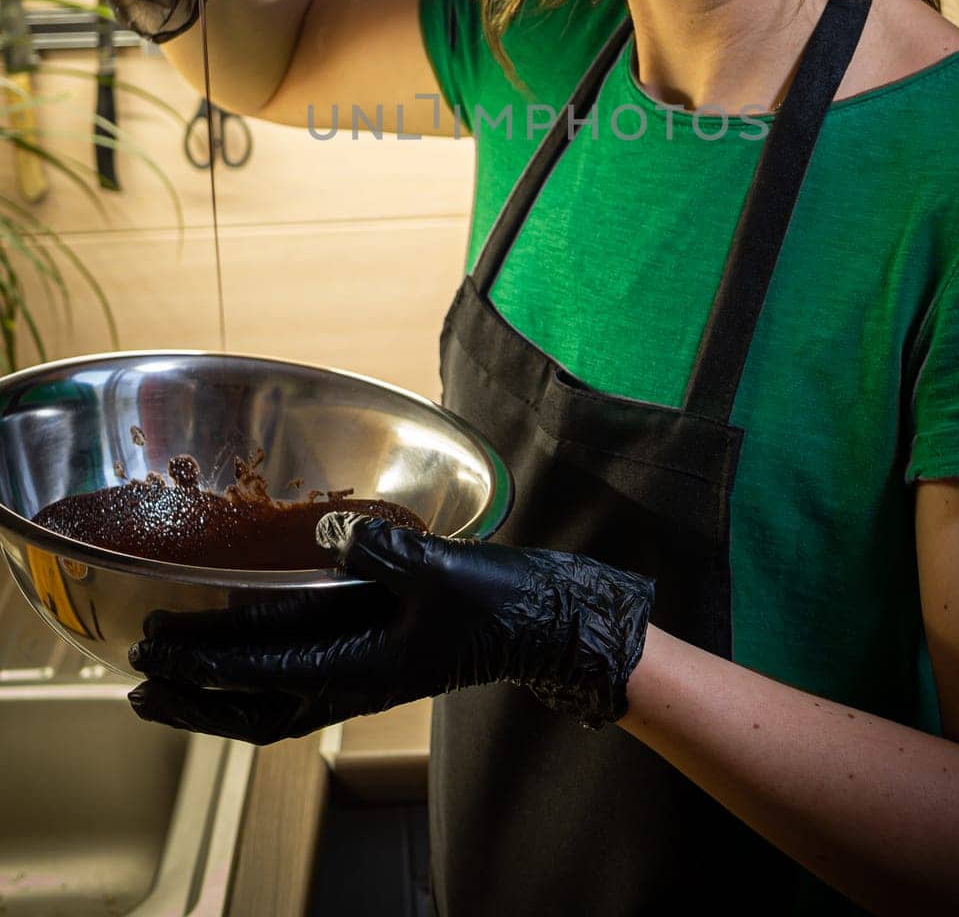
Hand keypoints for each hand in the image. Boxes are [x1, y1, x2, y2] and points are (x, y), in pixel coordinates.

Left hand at [126, 514, 654, 745]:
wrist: (541, 622)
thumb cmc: (498, 600)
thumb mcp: (444, 568)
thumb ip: (386, 550)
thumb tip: (331, 528)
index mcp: (365, 668)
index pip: (266, 671)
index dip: (207, 661)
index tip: (158, 647)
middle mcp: (353, 685)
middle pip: (253, 711)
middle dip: (193, 699)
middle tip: (137, 683)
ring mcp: (359, 680)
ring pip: (268, 708)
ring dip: (213, 702)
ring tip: (165, 688)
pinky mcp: (369, 664)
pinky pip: (293, 690)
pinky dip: (251, 687)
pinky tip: (234, 666)